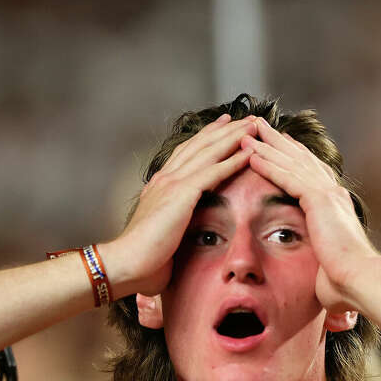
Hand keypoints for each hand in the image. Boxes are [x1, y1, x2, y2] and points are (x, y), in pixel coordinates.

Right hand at [108, 114, 255, 296]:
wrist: (126, 262)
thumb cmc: (142, 259)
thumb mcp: (161, 234)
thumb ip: (172, 225)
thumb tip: (181, 234)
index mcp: (159, 186)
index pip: (187, 154)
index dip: (207, 138)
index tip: (224, 125)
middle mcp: (166, 178)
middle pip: (200, 145)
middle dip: (225, 129)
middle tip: (246, 117)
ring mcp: (172, 183)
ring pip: (209, 151)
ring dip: (234, 136)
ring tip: (254, 125)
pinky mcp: (182, 194)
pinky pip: (214, 171)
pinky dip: (233, 159)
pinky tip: (250, 151)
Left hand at [241, 119, 376, 313]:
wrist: (360, 280)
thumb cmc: (346, 283)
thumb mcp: (328, 267)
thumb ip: (321, 266)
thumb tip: (320, 285)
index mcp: (336, 207)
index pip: (312, 174)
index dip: (295, 158)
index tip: (280, 145)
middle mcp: (332, 194)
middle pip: (300, 159)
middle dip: (278, 142)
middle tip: (258, 126)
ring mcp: (326, 195)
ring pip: (291, 162)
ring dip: (266, 146)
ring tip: (246, 132)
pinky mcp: (318, 200)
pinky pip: (287, 176)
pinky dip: (268, 163)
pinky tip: (250, 154)